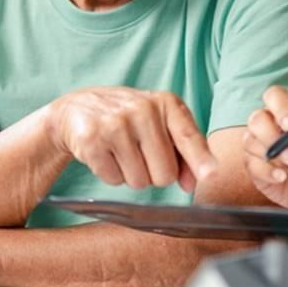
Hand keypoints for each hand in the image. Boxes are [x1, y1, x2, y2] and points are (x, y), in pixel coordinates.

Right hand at [48, 87, 217, 192]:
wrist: (76, 108)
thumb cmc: (127, 119)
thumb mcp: (158, 124)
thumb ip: (182, 151)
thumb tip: (194, 183)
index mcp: (166, 102)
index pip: (188, 136)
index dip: (200, 159)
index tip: (211, 175)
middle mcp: (143, 109)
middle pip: (165, 173)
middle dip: (154, 175)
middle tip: (140, 155)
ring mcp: (116, 123)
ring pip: (140, 181)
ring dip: (131, 176)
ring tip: (121, 152)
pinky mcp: (92, 139)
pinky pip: (114, 180)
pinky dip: (111, 175)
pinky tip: (105, 155)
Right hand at [241, 85, 287, 210]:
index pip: (275, 96)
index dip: (280, 107)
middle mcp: (271, 124)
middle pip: (257, 119)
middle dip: (274, 138)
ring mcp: (260, 144)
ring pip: (250, 141)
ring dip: (275, 158)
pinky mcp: (255, 165)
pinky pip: (251, 165)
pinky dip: (268, 172)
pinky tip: (283, 177)